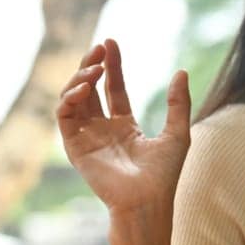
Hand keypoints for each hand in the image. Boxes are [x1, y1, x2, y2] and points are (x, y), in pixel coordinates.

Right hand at [57, 39, 191, 214]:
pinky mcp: (75, 147)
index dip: (112, 65)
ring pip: (73, 99)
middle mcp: (102, 130)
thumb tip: (181, 72)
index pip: (114, 88)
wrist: (147, 201)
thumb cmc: (164, 174)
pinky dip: (68, 99)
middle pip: (91, 89)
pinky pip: (63, 117)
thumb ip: (178, 103)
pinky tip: (83, 88)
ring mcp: (87, 138)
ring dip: (79, 79)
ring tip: (94, 68)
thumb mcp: (178, 133)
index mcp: (124, 126)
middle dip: (92, 65)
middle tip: (99, 48)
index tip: (110, 42)